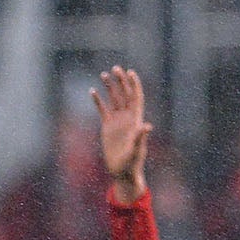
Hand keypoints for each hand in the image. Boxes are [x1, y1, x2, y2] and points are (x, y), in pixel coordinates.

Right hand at [91, 67, 153, 204]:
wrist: (122, 172)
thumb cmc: (132, 163)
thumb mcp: (137, 150)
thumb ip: (140, 138)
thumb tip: (147, 126)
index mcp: (135, 120)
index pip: (136, 97)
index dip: (134, 84)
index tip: (130, 72)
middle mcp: (127, 118)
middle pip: (125, 94)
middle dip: (121, 81)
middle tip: (115, 68)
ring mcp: (117, 121)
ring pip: (114, 99)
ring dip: (110, 87)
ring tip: (104, 74)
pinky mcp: (107, 127)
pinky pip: (103, 110)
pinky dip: (98, 100)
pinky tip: (92, 91)